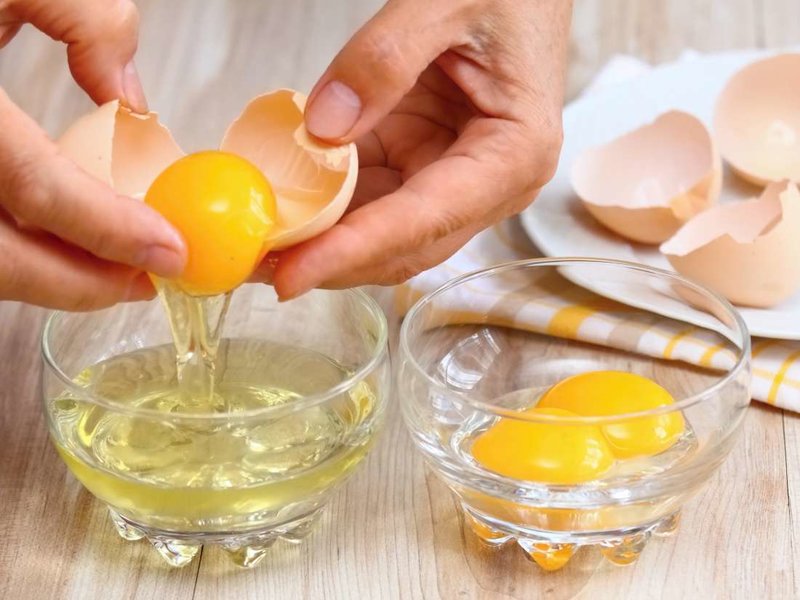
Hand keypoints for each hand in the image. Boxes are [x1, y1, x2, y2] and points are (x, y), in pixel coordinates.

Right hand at [0, 0, 184, 309]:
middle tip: (145, 281)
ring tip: (110, 269)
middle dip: (81, 284)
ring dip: (47, 276)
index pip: (38, 188)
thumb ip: (86, 19)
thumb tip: (132, 103)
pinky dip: (14, 251)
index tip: (169, 250)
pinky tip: (57, 242)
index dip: (110, 230)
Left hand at [271, 0, 571, 298]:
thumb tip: (322, 127)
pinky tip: (285, 207)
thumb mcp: (446, 1)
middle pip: (404, 246)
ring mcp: (455, 181)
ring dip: (323, 243)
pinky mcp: (425, 167)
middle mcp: (490, 185)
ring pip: (383, 235)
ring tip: (258, 244)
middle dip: (330, 261)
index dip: (354, 251)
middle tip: (255, 265)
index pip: (424, 220)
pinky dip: (328, 208)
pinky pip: (372, 200)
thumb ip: (384, 58)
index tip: (292, 275)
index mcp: (513, 154)